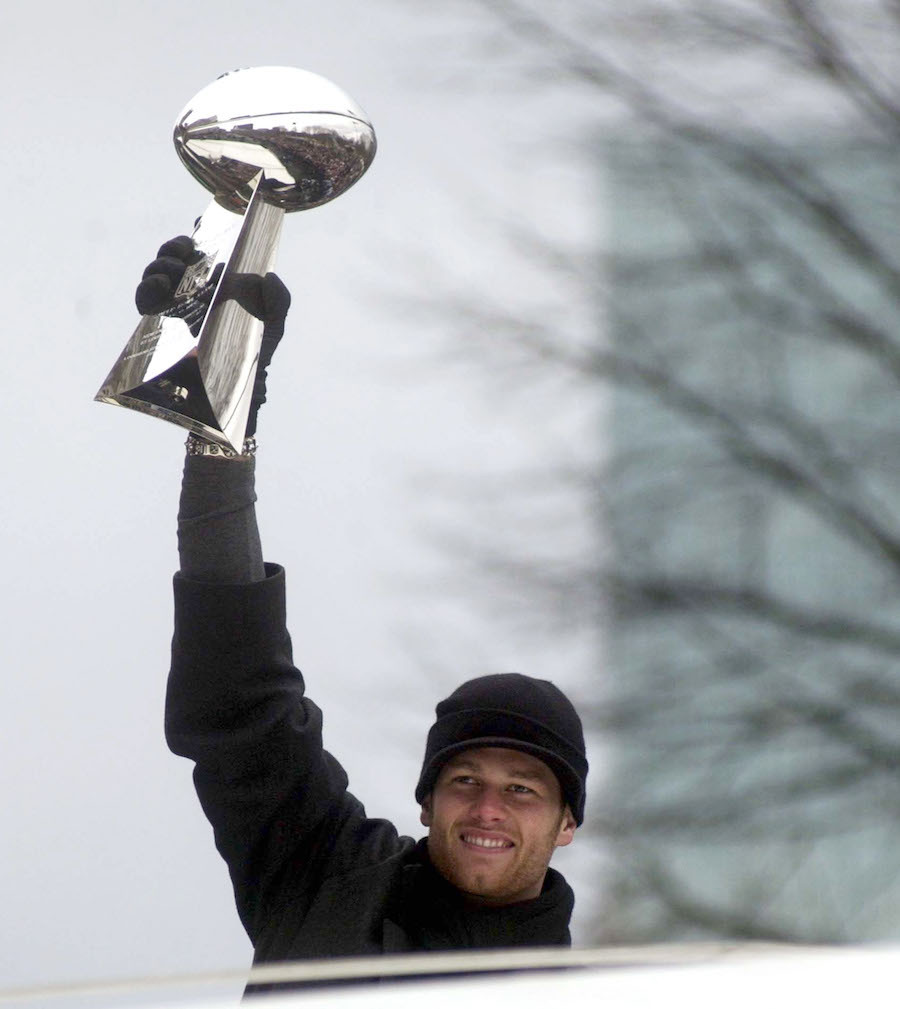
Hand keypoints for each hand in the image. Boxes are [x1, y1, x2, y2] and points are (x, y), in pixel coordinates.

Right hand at [134, 237, 290, 436]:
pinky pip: (143, 300)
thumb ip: (278, 300)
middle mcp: (192, 290)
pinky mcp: (158, 326)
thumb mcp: (274, 326)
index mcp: (218, 282)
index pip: (205, 249)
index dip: (201, 229)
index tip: (203, 220)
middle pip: (175, 255)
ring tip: (174, 271)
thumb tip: (268, 277)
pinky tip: (161, 286)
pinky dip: (146, 287)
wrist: (236, 392)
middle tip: (189, 250)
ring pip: (156, 270)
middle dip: (177, 245)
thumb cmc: (255, 356)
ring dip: (162, 262)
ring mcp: (174, 306)